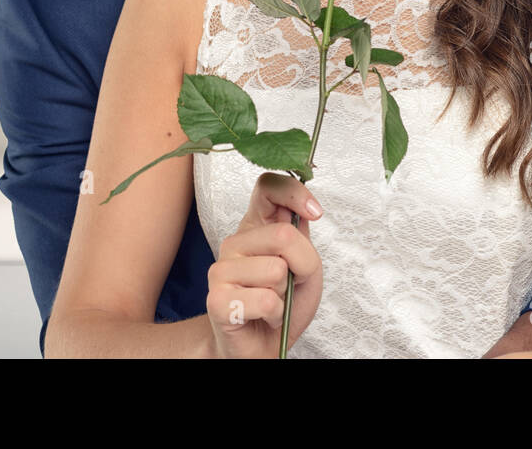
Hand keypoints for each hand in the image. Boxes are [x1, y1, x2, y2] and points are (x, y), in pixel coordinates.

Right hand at [205, 172, 323, 357]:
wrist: (263, 345)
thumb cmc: (284, 303)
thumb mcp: (307, 268)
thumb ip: (302, 241)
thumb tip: (302, 216)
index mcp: (256, 227)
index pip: (267, 187)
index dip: (294, 192)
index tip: (315, 211)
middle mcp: (234, 243)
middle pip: (282, 234)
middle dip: (300, 266)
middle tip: (287, 284)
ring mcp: (220, 270)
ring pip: (276, 270)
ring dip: (284, 295)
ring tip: (273, 302)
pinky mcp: (216, 299)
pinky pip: (265, 299)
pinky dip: (275, 314)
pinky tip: (264, 317)